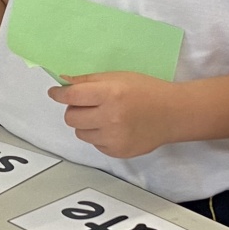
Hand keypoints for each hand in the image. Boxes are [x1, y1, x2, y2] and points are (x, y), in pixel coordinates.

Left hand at [48, 72, 176, 157]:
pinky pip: (95, 144)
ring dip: (86, 124)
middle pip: (70, 117)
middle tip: (87, 104)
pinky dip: (99, 136)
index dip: (59, 94)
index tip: (55, 92)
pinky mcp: (118, 152)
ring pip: (80, 133)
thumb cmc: (147, 91)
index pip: (72, 96)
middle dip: (74, 109)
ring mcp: (114, 137)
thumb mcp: (119, 77)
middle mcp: (111, 117)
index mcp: (111, 94)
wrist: (173, 114)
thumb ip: (89, 80)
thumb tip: (63, 82)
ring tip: (105, 116)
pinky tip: (115, 127)